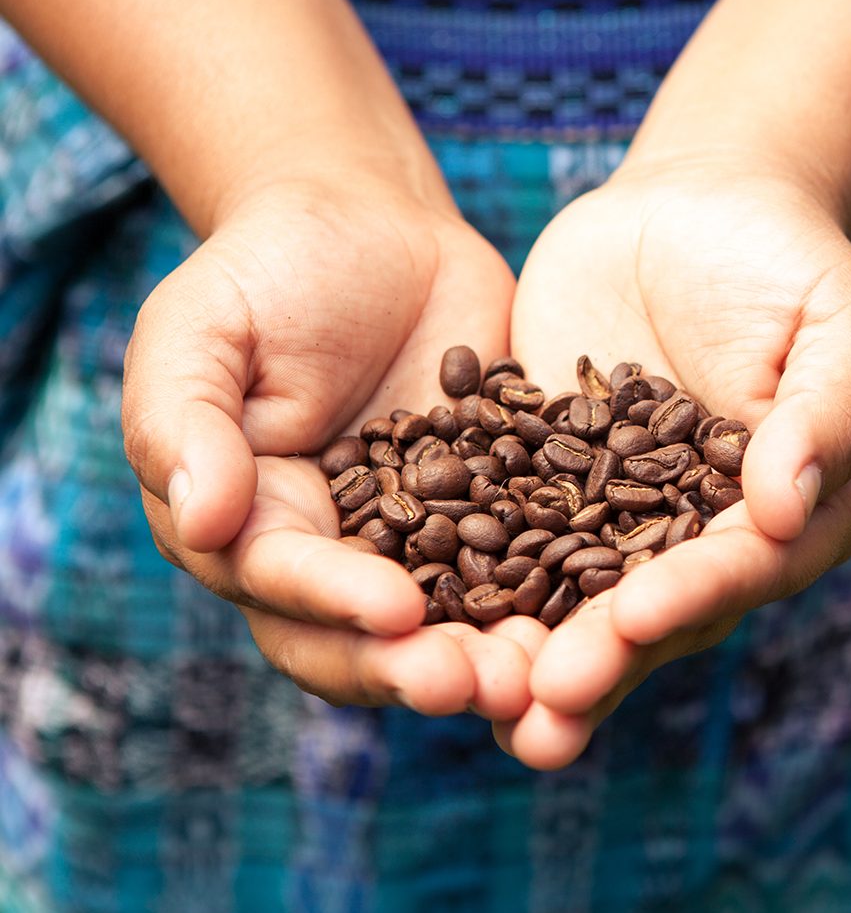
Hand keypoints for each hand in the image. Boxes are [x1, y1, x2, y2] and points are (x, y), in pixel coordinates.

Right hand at [122, 174, 534, 719]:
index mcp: (254, 528)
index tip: (398, 612)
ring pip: (454, 619)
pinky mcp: (495, 507)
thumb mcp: (199, 330)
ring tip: (546, 673)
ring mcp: (423, 539)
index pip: (286, 586)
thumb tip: (199, 521)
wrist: (369, 228)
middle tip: (481, 685)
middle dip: (420, 668)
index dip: (337, 605)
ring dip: (495, 654)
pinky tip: (603, 608)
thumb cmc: (265, 272)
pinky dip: (558, 591)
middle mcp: (339, 556)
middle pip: (369, 636)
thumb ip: (185, 422)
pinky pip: (528, 558)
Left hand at [495, 156, 850, 768]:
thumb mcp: (838, 325)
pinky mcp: (547, 482)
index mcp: (783, 519)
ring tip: (475, 704)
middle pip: (649, 613)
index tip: (632, 622)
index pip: (735, 571)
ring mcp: (616, 517)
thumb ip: (826, 413)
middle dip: (597, 662)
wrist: (696, 208)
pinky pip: (507, 532)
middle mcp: (696, 539)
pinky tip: (416, 610)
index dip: (686, 599)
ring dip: (528, 653)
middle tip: (541, 714)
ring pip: (572, 596)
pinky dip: (469, 574)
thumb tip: (788, 508)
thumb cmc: (788, 259)